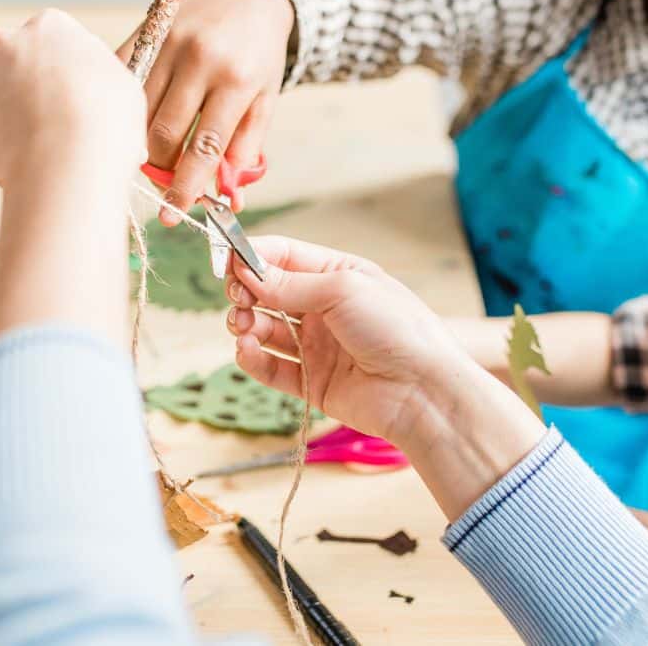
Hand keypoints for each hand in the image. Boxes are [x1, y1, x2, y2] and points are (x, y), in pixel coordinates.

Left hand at [0, 9, 144, 185]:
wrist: (70, 159)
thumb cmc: (107, 121)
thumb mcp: (120, 82)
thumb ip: (95, 74)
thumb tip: (91, 87)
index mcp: (49, 27)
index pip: (48, 40)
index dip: (59, 70)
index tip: (68, 93)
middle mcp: (5, 43)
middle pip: (10, 60)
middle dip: (22, 85)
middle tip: (47, 118)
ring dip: (3, 113)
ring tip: (34, 145)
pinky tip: (17, 158)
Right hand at [116, 0, 292, 220]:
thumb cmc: (258, 53)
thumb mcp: (264, 99)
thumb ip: (245, 147)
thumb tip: (228, 199)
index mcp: (236, 78)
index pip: (205, 146)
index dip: (187, 185)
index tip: (175, 213)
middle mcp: (199, 58)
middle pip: (164, 133)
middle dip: (160, 169)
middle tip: (163, 185)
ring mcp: (168, 42)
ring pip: (137, 111)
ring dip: (139, 144)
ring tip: (149, 158)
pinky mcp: (145, 32)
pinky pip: (122, 80)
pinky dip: (121, 108)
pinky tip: (128, 123)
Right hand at [223, 236, 479, 447]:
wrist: (422, 391)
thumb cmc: (397, 329)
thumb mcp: (342, 290)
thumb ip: (289, 284)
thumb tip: (245, 271)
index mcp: (338, 275)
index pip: (284, 256)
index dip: (252, 255)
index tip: (226, 261)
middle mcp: (325, 308)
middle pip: (268, 293)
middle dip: (244, 291)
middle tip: (235, 297)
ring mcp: (317, 345)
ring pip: (264, 329)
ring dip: (244, 324)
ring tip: (241, 326)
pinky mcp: (312, 381)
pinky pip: (272, 367)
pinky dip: (252, 358)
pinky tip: (246, 350)